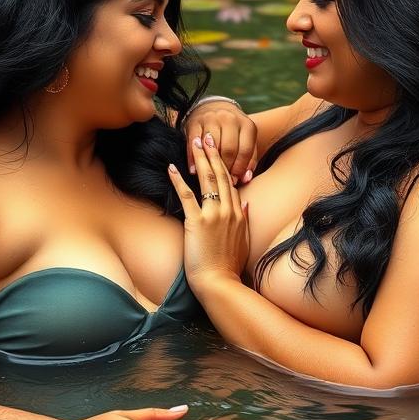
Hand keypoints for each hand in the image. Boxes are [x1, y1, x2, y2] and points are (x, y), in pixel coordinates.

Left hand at [168, 133, 249, 293]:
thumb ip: (245, 220)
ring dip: (199, 159)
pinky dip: (179, 180)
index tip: (218, 149)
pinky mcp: (197, 222)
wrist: (220, 282)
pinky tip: (172, 168)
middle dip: (212, 154)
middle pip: (220, 176)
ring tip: (193, 143)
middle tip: (206, 136)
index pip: (231, 182)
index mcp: (238, 214)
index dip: (224, 163)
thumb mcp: (243, 241)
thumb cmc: (229, 266)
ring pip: (206, 180)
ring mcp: (213, 215)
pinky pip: (186, 196)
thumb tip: (246, 202)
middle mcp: (228, 210)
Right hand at [185, 100, 256, 185]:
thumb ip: (249, 160)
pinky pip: (194, 143)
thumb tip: (246, 179)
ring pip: (212, 147)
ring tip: (210, 177)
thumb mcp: (246, 142)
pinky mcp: (195, 122)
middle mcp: (230, 119)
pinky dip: (193, 159)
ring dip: (210, 164)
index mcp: (247, 125)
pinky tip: (194, 170)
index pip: (245, 150)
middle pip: (228, 149)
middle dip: (226, 168)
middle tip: (222, 180)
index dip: (239, 169)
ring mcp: (212, 119)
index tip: (235, 181)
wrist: (215, 108)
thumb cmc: (233, 132)